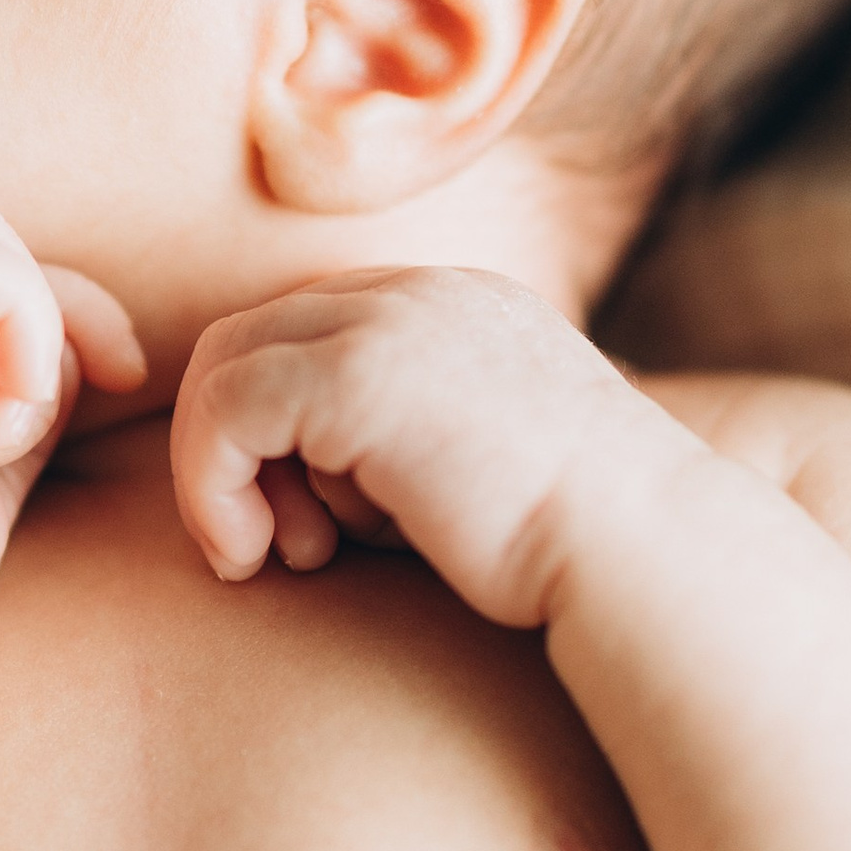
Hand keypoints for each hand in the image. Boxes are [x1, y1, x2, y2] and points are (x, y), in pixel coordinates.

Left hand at [170, 266, 688, 630]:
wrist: (641, 550)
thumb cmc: (569, 545)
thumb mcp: (471, 466)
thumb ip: (391, 446)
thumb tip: (298, 483)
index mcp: (451, 306)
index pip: (305, 334)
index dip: (274, 433)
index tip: (300, 527)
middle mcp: (417, 294)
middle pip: (251, 340)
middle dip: (233, 450)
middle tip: (265, 547)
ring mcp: (386, 323)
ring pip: (223, 370)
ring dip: (218, 476)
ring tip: (270, 557)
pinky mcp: (356, 376)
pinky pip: (223, 411)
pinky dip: (209, 488)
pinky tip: (250, 557)